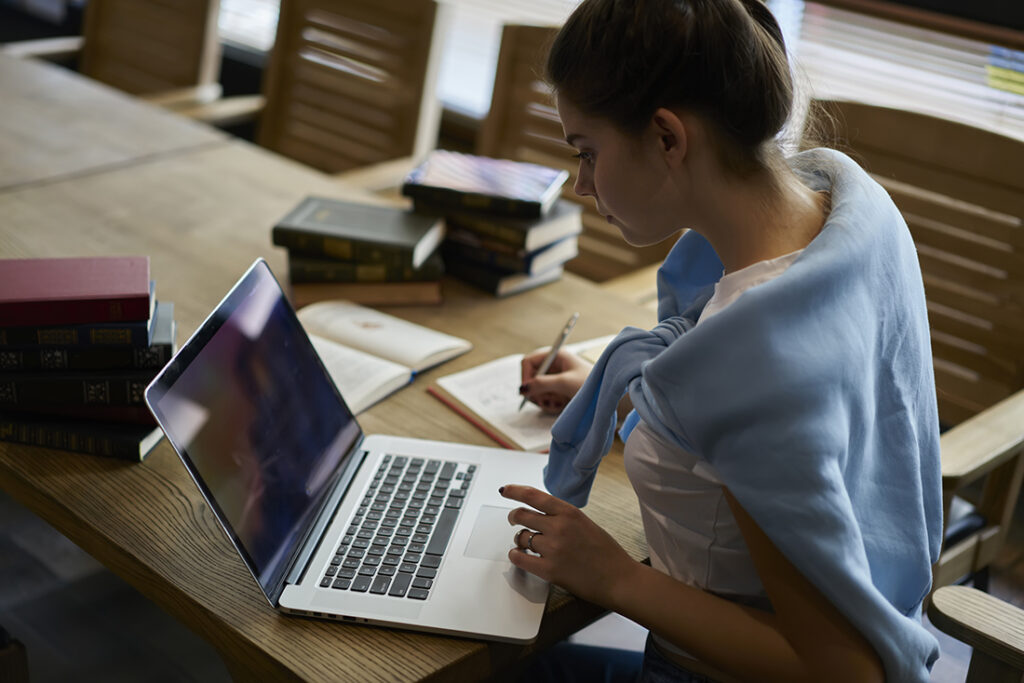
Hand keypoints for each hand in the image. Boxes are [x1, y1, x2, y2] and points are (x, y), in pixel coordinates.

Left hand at [500, 484, 636, 606]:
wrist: (618, 578)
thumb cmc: (606, 553)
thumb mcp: (585, 524)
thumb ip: (563, 518)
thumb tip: (540, 516)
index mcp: (570, 513)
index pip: (534, 496)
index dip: (515, 491)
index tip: (505, 490)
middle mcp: (559, 527)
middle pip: (522, 515)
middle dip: (514, 517)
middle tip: (513, 520)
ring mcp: (553, 549)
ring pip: (522, 537)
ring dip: (519, 540)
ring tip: (525, 543)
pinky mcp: (549, 570)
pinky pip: (520, 559)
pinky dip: (516, 556)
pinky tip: (518, 555)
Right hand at [519, 349, 591, 413]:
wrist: (607, 396)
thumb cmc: (591, 384)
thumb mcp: (564, 383)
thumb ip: (542, 384)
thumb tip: (522, 389)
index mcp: (556, 356)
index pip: (528, 361)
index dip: (525, 376)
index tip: (526, 391)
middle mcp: (553, 366)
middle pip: (530, 378)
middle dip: (535, 391)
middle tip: (544, 401)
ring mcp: (555, 379)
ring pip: (536, 390)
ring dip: (543, 399)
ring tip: (557, 403)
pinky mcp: (558, 390)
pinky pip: (544, 398)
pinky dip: (549, 404)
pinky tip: (560, 406)